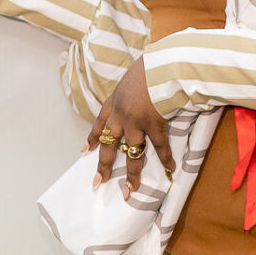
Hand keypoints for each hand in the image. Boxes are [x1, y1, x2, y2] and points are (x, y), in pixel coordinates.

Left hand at [88, 57, 175, 188]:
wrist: (163, 64)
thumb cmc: (152, 65)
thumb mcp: (135, 75)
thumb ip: (134, 88)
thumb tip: (141, 89)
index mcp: (114, 101)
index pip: (100, 123)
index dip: (93, 137)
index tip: (85, 150)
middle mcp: (120, 114)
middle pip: (109, 144)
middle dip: (103, 165)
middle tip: (98, 182)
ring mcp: (136, 122)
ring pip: (131, 153)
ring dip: (132, 174)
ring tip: (130, 190)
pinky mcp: (153, 125)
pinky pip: (159, 147)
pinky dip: (166, 159)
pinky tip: (170, 170)